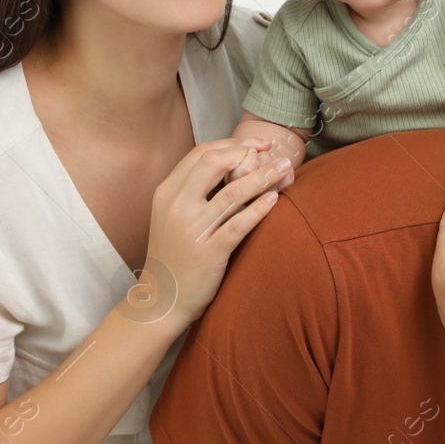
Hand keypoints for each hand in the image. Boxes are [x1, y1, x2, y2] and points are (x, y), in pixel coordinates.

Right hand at [139, 138, 289, 330]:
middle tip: (271, 153)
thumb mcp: (171, 216)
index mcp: (167, 193)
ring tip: (283, 170)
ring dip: (262, 176)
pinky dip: (260, 208)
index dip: (231, 143)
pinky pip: (240, 224)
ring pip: (232, 192)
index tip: (254, 144)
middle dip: (247, 152)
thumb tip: (227, 164)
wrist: (161, 299)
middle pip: (214, 163)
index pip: (200, 153)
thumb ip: (191, 191)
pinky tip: (275, 200)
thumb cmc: (173, 255)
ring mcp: (193, 229)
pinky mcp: (210, 252)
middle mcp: (177, 206)